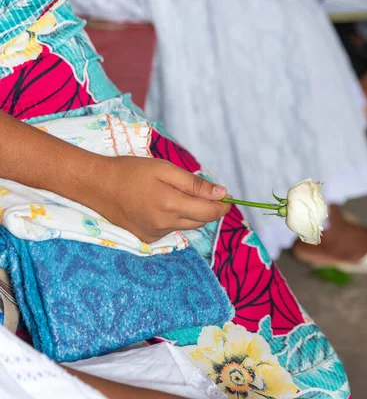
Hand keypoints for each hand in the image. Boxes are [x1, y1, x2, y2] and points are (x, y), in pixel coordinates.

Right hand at [87, 156, 231, 242]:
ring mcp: (154, 234)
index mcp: (171, 206)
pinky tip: (157, 205)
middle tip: (200, 191)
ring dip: (188, 213)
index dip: (222, 206)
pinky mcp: (146, 239)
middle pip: (200, 221)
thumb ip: (195, 184)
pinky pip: (170, 229)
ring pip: (185, 226)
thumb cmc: (131, 171)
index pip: (209, 213)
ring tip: (172, 194)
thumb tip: (221, 194)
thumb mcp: (165, 169)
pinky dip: (172, 218)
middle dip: (206, 208)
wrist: (96, 186)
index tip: (228, 198)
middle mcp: (165, 225)